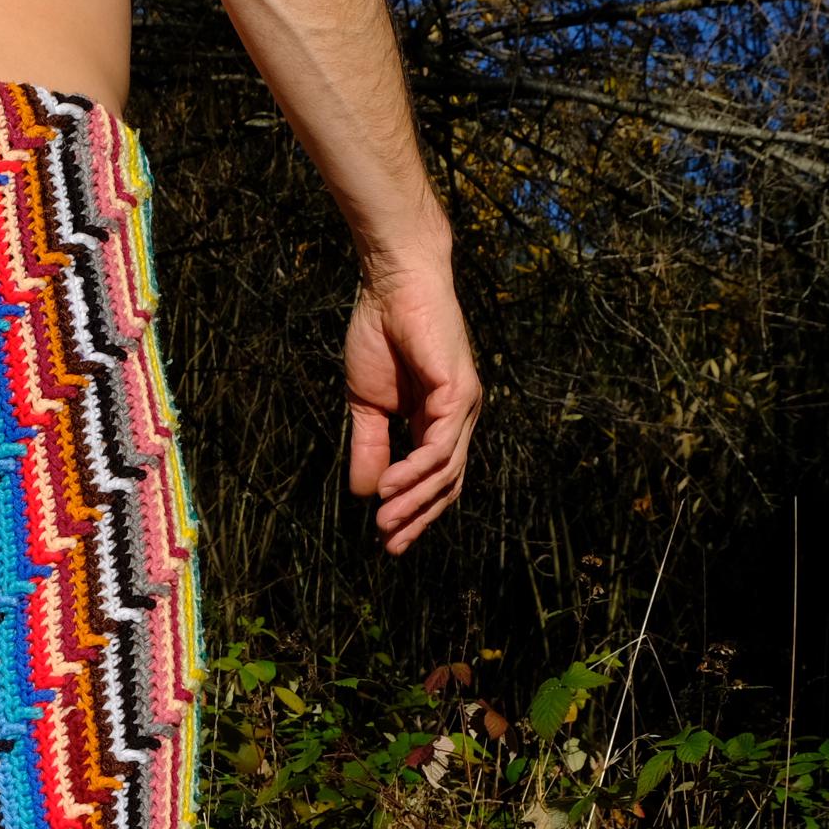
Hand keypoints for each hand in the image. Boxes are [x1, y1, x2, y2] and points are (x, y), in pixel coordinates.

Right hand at [345, 261, 480, 552]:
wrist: (390, 284)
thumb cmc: (380, 333)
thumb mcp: (366, 403)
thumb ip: (370, 447)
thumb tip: (364, 494)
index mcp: (438, 420)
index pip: (435, 479)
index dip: (414, 511)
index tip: (386, 539)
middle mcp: (458, 417)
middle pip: (447, 484)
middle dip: (418, 518)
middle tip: (388, 545)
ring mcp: (464, 404)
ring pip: (447, 471)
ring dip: (414, 502)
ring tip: (384, 523)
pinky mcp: (460, 391)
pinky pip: (442, 445)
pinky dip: (417, 470)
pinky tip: (391, 487)